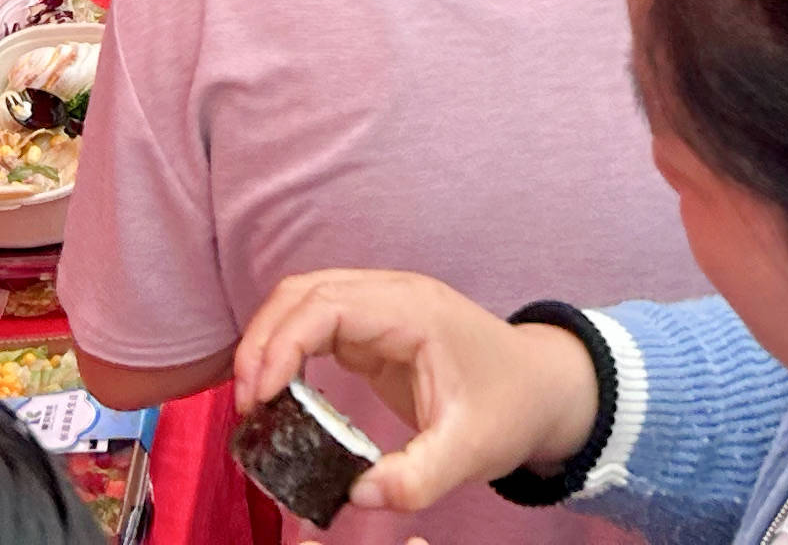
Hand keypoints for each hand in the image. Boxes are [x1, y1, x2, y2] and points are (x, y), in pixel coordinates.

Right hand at [232, 270, 599, 517]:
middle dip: (262, 340)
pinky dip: (288, 347)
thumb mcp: (470, 452)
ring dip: (269, 340)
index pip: (327, 305)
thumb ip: (415, 478)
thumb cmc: (511, 408)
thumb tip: (356, 494)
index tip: (258, 397)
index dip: (282, 344)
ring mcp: (384, 308)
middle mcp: (393, 297)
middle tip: (243, 403)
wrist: (545, 388)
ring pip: (305, 300)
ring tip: (252, 400)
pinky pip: (318, 324)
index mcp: (413, 311)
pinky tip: (277, 391)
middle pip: (304, 292)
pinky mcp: (378, 330)